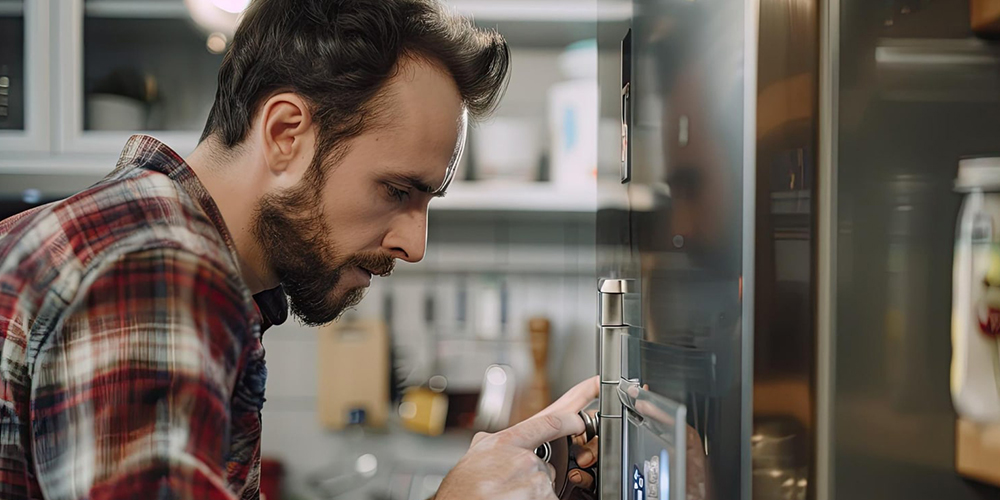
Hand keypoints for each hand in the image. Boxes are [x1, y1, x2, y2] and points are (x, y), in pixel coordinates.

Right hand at [436, 377, 599, 499]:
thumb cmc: (463, 489)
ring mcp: (535, 481)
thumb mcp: (474, 455)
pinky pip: (549, 499)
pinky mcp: (543, 499)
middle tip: (510, 486)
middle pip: (544, 466)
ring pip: (545, 486)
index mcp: (506, 442)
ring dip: (532, 494)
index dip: (569, 421)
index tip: (579, 421)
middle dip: (532, 477)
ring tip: (509, 496)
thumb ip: (489, 443)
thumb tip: (490, 439)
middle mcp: (524, 459)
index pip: (548, 423)